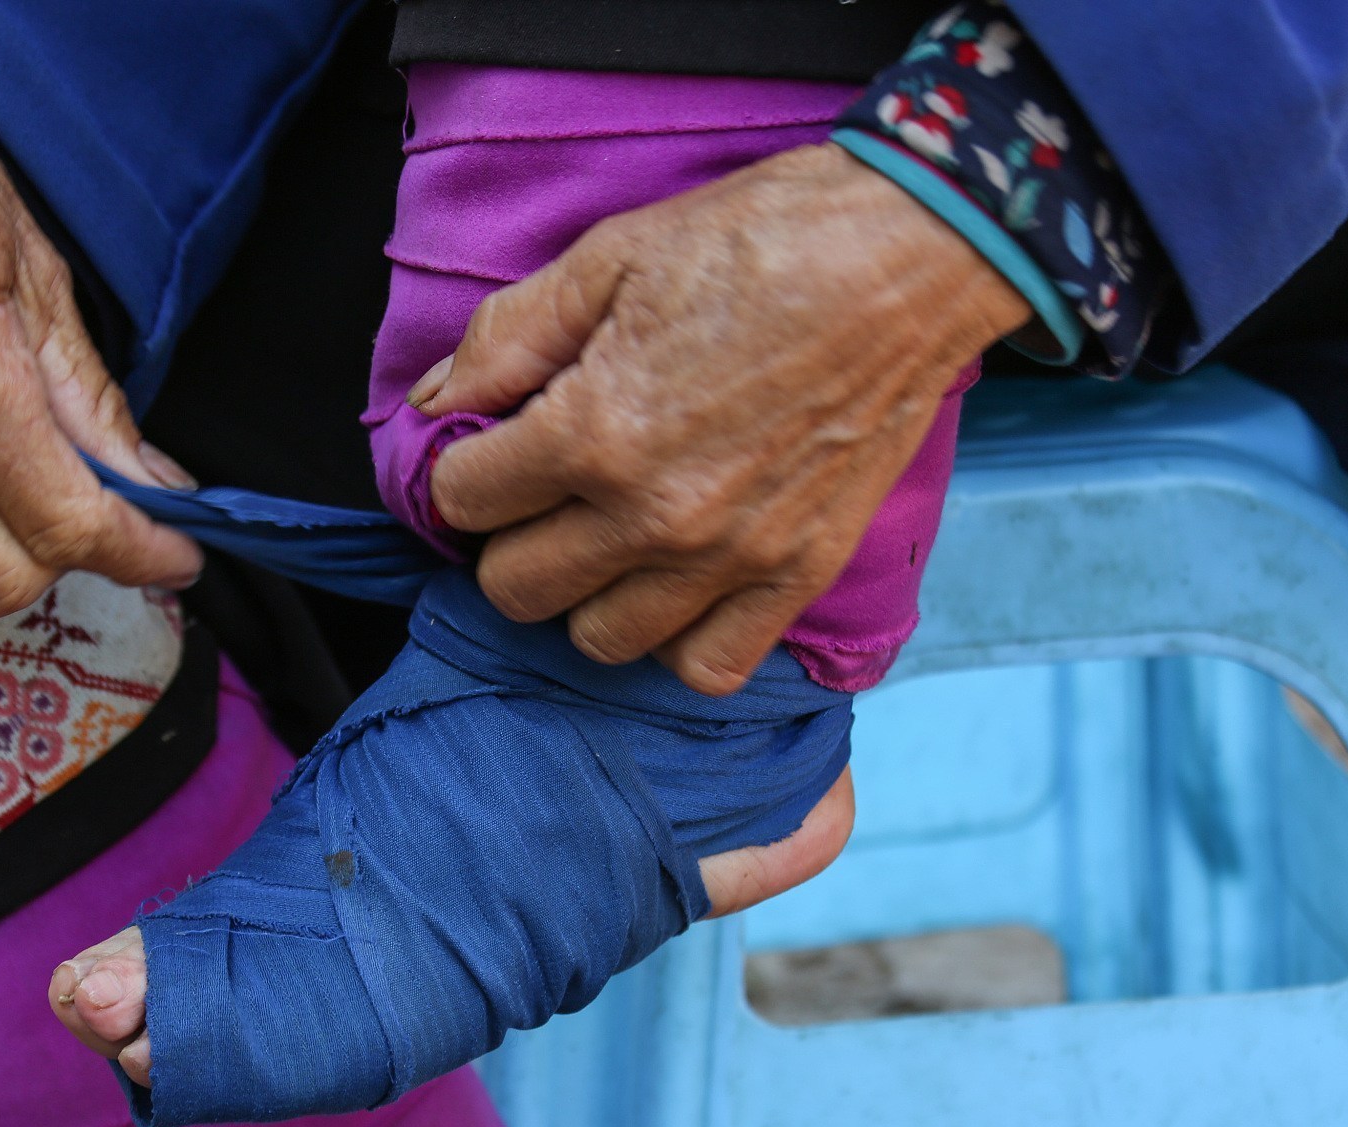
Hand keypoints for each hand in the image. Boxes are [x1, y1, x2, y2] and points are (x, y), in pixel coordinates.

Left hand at [414, 142, 1029, 694]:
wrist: (913, 253)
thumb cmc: (762, 239)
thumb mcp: (610, 257)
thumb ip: (507, 336)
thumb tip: (434, 403)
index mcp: (594, 431)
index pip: (463, 502)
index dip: (465, 471)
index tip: (493, 448)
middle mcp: (654, 515)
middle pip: (515, 590)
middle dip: (509, 540)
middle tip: (542, 494)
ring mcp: (729, 558)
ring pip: (598, 641)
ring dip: (585, 594)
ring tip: (608, 538)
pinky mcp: (797, 575)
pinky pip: (706, 668)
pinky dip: (677, 640)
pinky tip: (674, 585)